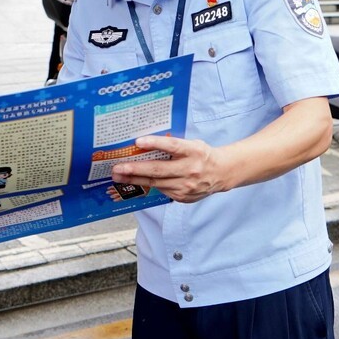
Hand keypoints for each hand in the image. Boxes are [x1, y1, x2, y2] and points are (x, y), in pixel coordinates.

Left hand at [111, 135, 227, 203]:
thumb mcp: (192, 144)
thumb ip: (174, 145)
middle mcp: (190, 169)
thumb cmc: (202, 155)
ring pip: (156, 183)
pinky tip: (135, 182)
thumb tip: (145, 144)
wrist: (222, 173)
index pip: (172, 146)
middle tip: (117, 168)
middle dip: (134, 169)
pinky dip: (148, 185)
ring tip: (119, 177)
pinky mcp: (183, 196)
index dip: (154, 143)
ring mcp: (186, 185)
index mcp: (193, 151)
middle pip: (158, 169)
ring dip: (135, 180)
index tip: (137, 142)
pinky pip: (161, 190)